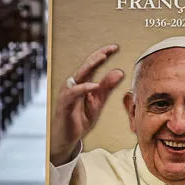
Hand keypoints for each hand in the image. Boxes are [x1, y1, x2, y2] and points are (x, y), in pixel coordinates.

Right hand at [49, 45, 124, 164]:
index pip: (92, 64)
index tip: (115, 47)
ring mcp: (68, 93)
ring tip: (102, 58)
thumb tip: (119, 71)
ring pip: (78, 75)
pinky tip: (94, 85)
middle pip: (86, 66)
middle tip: (110, 49)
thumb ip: (107, 88)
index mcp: (82, 82)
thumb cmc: (80, 118)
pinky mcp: (64, 103)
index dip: (103, 54)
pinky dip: (83, 88)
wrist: (68, 137)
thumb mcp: (98, 102)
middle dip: (98, 56)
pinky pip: (73, 93)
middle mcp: (74, 84)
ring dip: (90, 66)